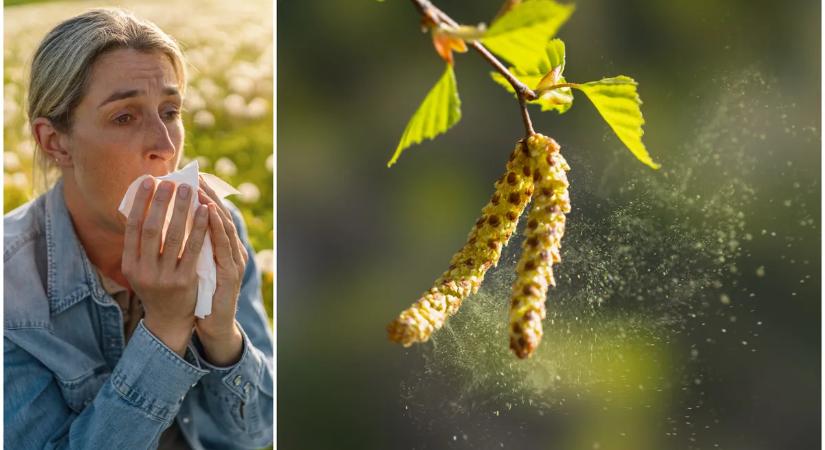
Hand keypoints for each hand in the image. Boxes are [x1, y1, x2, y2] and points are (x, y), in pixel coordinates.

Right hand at [122, 178, 209, 355]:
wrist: (169, 319)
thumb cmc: (156, 285)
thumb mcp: (140, 268)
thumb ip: (140, 244)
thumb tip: (141, 204)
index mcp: (129, 264)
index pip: (132, 227)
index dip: (140, 203)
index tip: (148, 181)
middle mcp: (144, 270)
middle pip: (151, 229)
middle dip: (160, 203)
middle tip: (170, 182)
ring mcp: (164, 277)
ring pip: (173, 237)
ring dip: (181, 210)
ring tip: (189, 190)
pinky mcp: (185, 280)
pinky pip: (193, 249)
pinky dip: (199, 227)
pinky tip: (204, 211)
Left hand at [194, 176, 248, 365]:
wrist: (216, 324)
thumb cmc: (203, 294)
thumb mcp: (197, 267)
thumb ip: (192, 247)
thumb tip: (172, 224)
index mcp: (224, 248)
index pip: (215, 215)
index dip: (205, 195)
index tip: (192, 177)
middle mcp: (232, 250)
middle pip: (221, 215)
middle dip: (208, 194)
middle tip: (195, 174)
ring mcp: (234, 260)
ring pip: (223, 225)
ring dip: (211, 204)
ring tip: (199, 186)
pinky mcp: (232, 272)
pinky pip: (223, 244)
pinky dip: (216, 225)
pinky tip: (207, 211)